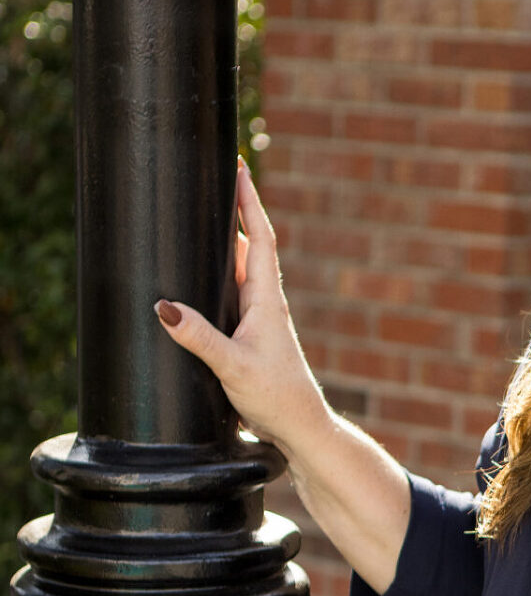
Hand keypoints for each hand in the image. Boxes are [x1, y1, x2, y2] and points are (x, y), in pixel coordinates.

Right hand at [154, 162, 327, 457]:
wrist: (300, 427)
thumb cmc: (277, 397)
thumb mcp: (233, 366)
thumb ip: (199, 338)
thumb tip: (165, 307)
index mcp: (267, 300)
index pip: (261, 238)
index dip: (249, 202)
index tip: (239, 168)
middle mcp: (266, 302)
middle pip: (251, 244)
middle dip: (234, 210)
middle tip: (214, 177)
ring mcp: (259, 317)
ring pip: (242, 267)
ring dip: (227, 239)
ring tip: (204, 212)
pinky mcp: (252, 333)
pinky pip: (234, 290)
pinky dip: (221, 270)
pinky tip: (203, 271)